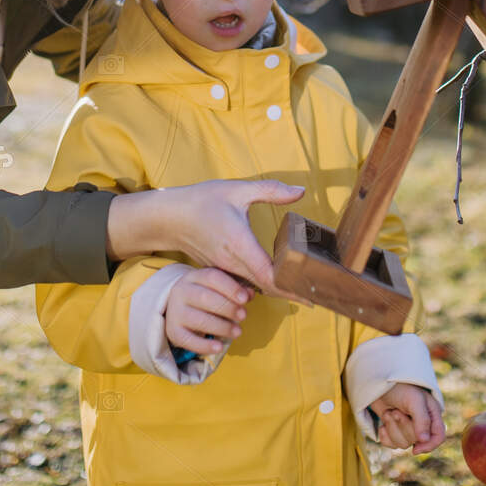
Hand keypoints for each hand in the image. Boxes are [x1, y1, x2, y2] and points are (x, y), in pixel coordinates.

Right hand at [107, 179, 305, 297]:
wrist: (169, 217)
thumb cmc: (203, 200)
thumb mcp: (237, 189)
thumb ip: (271, 190)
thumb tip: (300, 191)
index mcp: (240, 243)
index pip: (270, 275)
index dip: (292, 289)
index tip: (311, 296)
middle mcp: (232, 262)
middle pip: (267, 287)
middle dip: (291, 293)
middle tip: (316, 296)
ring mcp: (225, 270)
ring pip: (256, 287)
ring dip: (277, 290)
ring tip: (302, 290)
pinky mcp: (220, 270)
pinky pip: (244, 283)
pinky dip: (262, 285)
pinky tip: (277, 281)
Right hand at [164, 267, 253, 355]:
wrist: (179, 308)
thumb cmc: (206, 295)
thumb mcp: (219, 288)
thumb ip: (236, 289)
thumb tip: (250, 294)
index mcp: (194, 277)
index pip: (212, 277)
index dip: (230, 288)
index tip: (246, 299)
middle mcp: (181, 291)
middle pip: (205, 297)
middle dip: (227, 308)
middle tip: (243, 316)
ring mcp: (175, 312)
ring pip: (198, 319)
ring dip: (221, 327)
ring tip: (237, 332)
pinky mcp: (173, 331)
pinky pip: (188, 340)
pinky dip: (204, 346)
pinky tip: (219, 347)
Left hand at [371, 383, 444, 453]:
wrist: (378, 381)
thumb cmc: (400, 387)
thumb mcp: (414, 400)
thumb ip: (422, 420)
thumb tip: (423, 440)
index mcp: (432, 414)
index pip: (438, 437)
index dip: (429, 446)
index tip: (415, 449)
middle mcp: (421, 423)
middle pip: (417, 441)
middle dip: (403, 427)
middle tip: (396, 411)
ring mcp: (406, 428)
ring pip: (402, 444)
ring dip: (392, 428)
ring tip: (389, 412)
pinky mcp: (393, 430)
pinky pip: (391, 444)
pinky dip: (384, 435)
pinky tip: (383, 422)